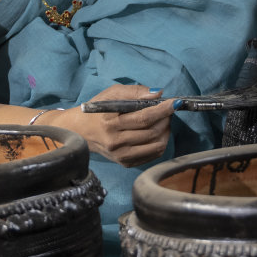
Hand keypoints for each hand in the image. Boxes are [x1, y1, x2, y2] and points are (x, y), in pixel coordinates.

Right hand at [40, 84, 173, 166]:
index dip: (162, 110)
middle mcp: (115, 142)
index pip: (143, 118)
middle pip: (152, 132)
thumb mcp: (111, 94)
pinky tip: (157, 133)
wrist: (81, 132)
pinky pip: (153, 155)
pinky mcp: (125, 163)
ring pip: (156, 145)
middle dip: (165, 119)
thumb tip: (157, 94)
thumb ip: (134, 92)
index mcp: (110, 123)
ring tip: (162, 122)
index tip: (175, 103)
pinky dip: (160, 142)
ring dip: (165, 131)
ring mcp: (121, 155)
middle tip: (167, 111)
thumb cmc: (97, 110)